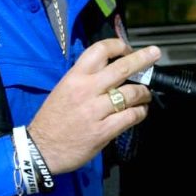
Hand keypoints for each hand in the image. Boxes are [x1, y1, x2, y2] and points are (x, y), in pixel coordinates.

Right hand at [27, 39, 159, 174]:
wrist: (40, 149)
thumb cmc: (52, 119)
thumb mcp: (63, 89)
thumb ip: (85, 79)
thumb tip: (109, 71)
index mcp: (74, 77)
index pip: (99, 50)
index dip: (118, 45)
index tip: (127, 49)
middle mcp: (86, 90)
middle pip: (122, 68)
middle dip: (143, 59)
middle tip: (155, 54)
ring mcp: (96, 111)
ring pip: (131, 93)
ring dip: (144, 92)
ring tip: (146, 94)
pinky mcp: (103, 131)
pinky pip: (131, 116)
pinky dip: (140, 112)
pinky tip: (141, 111)